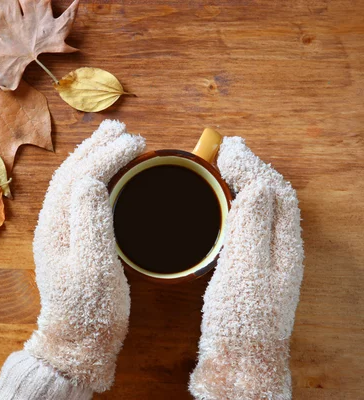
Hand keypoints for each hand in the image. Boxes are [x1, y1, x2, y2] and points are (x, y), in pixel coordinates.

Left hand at [0, 120, 145, 398]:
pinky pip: (76, 196)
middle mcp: (52, 224)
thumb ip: (91, 221)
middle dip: (95, 147)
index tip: (134, 140)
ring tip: (110, 137)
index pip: (81, 176)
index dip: (107, 155)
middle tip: (120, 127)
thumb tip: (89, 178)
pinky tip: (101, 173)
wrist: (76, 343)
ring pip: (72, 182)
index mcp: (57, 227)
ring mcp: (57, 232)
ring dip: (90, 157)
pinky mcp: (66, 241)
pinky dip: (90, 176)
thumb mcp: (95, 267)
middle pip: (72, 173)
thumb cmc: (91, 310)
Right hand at [189, 137, 303, 399]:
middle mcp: (281, 250)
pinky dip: (239, 205)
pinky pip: (251, 224)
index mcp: (283, 246)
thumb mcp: (245, 268)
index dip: (253, 165)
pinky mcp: (252, 271)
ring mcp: (268, 261)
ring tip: (228, 168)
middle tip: (228, 149)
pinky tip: (225, 207)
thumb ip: (252, 225)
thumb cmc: (241, 320)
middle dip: (253, 168)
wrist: (240, 362)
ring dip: (248, 183)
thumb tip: (259, 183)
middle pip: (274, 197)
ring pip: (264, 210)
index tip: (229, 147)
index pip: (275, 191)